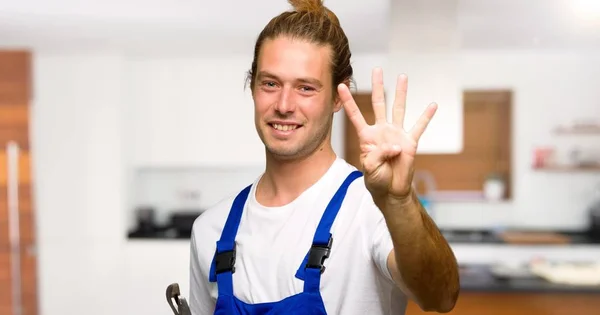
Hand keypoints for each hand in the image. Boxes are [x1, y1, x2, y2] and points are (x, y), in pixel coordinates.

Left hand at [337, 68, 436, 203]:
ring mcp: (397, 134)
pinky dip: (426, 116)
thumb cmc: (376, 179)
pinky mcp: (410, 142)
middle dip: (378, 86)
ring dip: (401, 93)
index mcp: (367, 136)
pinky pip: (419, 127)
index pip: (355, 115)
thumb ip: (379, 155)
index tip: (341, 86)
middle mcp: (382, 130)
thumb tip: (395, 145)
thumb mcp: (370, 167)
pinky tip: (433, 105)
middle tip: (377, 69)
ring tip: (402, 76)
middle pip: (379, 103)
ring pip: (399, 108)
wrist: (390, 191)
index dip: (349, 101)